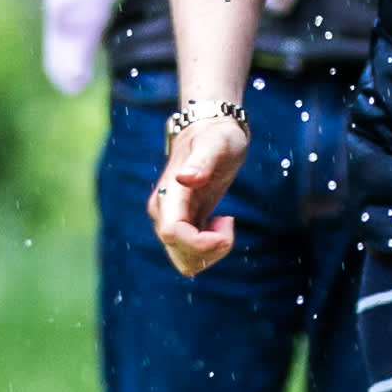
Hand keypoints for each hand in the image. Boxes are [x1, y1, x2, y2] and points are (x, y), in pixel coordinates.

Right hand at [149, 110, 249, 273]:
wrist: (211, 131)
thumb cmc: (217, 136)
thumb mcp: (215, 144)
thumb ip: (201, 161)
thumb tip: (186, 178)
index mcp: (168, 195)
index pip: (173, 233)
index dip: (201, 242)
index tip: (227, 224)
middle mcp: (162, 212)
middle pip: (180, 253)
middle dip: (211, 248)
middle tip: (228, 221)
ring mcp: (170, 220)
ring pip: (185, 261)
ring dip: (210, 253)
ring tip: (224, 222)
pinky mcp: (183, 225)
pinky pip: (192, 254)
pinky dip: (210, 249)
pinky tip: (220, 223)